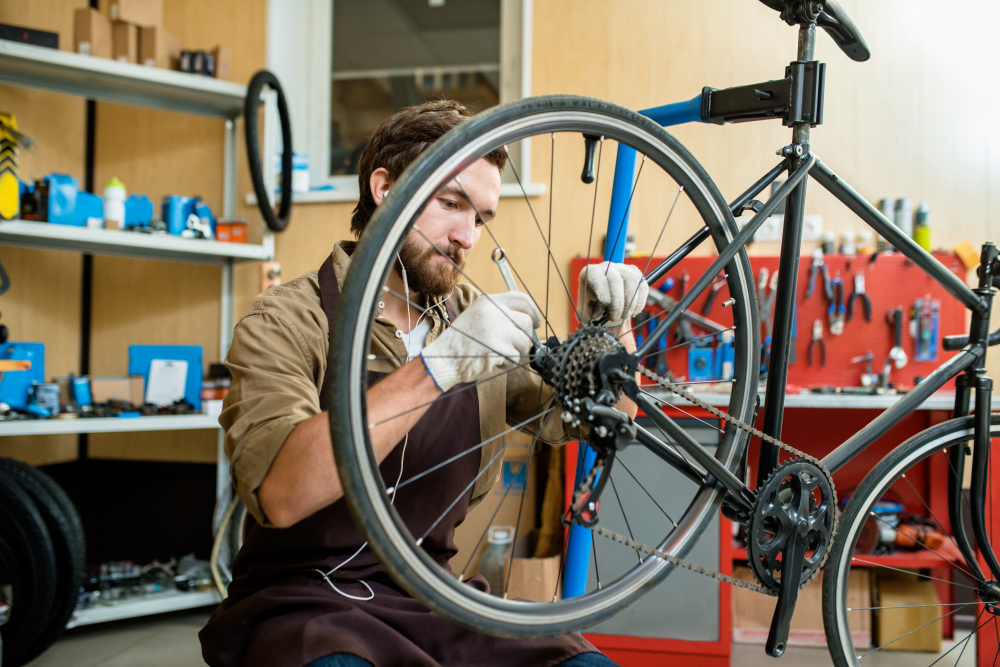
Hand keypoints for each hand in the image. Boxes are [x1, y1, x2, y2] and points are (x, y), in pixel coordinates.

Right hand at [421, 292, 540, 391]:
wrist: (444, 358)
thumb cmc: (462, 341)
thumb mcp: (478, 315)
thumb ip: (499, 313)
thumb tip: (528, 320)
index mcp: (489, 301)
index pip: (521, 299)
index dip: (533, 311)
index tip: (536, 322)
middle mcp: (493, 312)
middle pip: (527, 321)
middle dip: (525, 336)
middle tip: (514, 345)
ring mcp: (496, 329)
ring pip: (524, 341)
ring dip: (515, 351)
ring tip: (498, 353)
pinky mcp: (497, 348)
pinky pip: (515, 356)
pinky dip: (507, 362)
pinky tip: (492, 360)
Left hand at [578, 261, 647, 325]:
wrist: (606, 310)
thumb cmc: (594, 311)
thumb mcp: (586, 314)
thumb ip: (590, 312)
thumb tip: (599, 311)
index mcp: (589, 273)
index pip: (596, 275)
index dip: (602, 292)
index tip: (605, 306)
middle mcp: (606, 266)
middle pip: (615, 280)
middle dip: (617, 303)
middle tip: (615, 317)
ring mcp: (622, 268)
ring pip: (631, 281)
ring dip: (630, 303)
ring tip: (624, 316)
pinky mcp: (636, 274)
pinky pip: (642, 286)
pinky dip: (639, 302)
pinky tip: (633, 312)